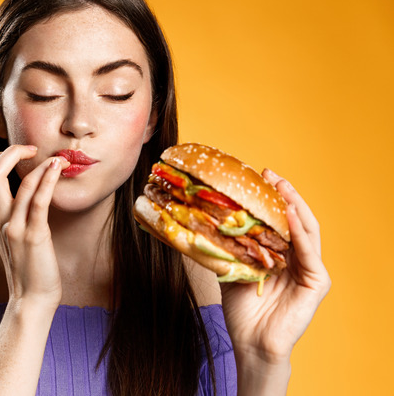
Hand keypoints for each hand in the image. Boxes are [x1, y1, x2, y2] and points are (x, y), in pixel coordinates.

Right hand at [0, 145, 69, 308]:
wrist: (32, 300)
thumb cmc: (30, 269)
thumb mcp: (16, 237)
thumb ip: (17, 216)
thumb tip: (31, 194)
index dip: (1, 158)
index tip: (22, 154)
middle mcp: (2, 220)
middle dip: (11, 152)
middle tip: (32, 148)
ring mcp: (16, 228)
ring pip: (20, 184)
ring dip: (41, 164)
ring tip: (58, 158)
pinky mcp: (35, 237)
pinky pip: (39, 201)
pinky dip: (48, 180)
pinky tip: (58, 169)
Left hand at [220, 168, 330, 364]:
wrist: (249, 341)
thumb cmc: (240, 310)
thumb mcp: (229, 268)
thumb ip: (224, 246)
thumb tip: (197, 220)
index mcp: (281, 254)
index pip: (280, 219)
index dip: (272, 197)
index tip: (258, 175)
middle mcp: (298, 258)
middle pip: (296, 219)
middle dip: (284, 194)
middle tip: (270, 174)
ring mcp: (310, 269)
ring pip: (307, 230)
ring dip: (294, 206)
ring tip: (281, 187)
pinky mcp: (317, 283)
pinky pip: (310, 252)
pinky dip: (300, 233)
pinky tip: (290, 215)